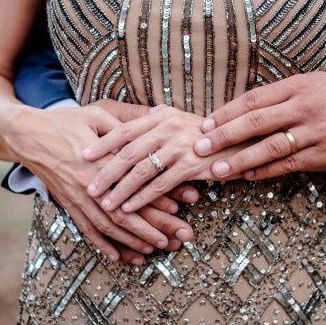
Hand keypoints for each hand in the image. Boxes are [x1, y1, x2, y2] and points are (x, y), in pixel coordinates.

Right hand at [6, 103, 198, 262]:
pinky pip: (86, 229)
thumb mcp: (96, 116)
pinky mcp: (67, 204)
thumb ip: (124, 128)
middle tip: (178, 240)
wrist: (26, 135)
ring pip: (108, 227)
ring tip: (155, 250)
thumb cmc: (64, 122)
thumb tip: (154, 128)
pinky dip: (103, 245)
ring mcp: (76, 198)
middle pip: (125, 215)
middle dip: (154, 229)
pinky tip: (119, 257)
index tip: (180, 210)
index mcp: (100, 164)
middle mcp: (88, 187)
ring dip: (132, 242)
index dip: (157, 201)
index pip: (134, 188)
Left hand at [83, 105, 243, 213]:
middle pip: (127, 152)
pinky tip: (130, 208)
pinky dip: (142, 198)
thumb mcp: (181, 120)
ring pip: (140, 171)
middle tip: (88, 186)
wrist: (242, 140)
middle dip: (105, 172)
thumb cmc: (208, 134)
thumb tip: (141, 119)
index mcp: (161, 116)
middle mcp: (168, 127)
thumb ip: (159, 120)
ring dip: (120, 189)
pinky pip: (159, 184)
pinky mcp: (190, 164)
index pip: (124, 129)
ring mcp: (179, 145)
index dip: (102, 143)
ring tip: (105, 203)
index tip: (83, 155)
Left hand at [192, 72, 325, 178]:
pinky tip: (247, 175)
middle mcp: (303, 108)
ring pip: (270, 147)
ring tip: (217, 169)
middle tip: (199, 147)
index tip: (205, 124)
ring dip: (240, 159)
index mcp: (297, 86)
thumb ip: (279, 96)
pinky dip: (265, 171)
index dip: (227, 113)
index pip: (253, 100)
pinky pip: (288, 164)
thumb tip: (241, 112)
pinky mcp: (323, 154)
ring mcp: (314, 132)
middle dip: (224, 136)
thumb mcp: (310, 84)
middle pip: (256, 123)